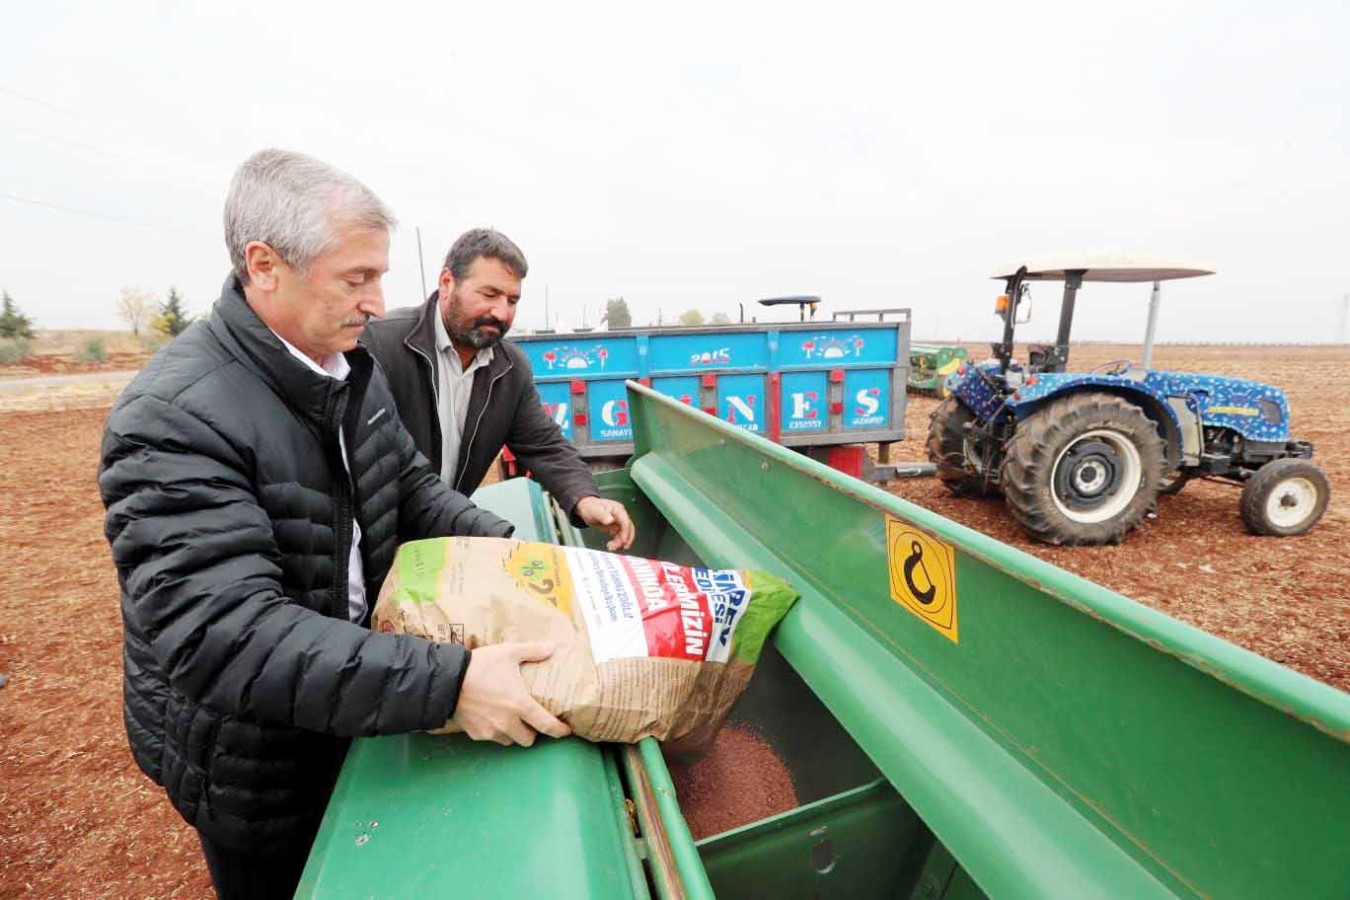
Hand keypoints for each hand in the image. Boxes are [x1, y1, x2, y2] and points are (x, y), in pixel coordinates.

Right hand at [452, 642, 570, 746]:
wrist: (448, 680)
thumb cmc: (481, 666)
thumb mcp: (508, 652)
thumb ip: (532, 651)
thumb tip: (551, 647)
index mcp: (520, 705)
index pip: (547, 725)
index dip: (559, 731)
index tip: (565, 731)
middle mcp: (508, 723)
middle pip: (528, 739)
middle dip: (532, 732)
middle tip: (530, 721)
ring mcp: (490, 731)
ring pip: (509, 741)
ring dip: (513, 733)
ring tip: (510, 719)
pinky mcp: (476, 734)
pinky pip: (491, 738)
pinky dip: (494, 732)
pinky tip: (491, 718)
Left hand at [575, 496, 635, 550]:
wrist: (585, 508)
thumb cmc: (590, 507)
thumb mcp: (595, 511)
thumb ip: (603, 515)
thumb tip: (610, 520)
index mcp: (618, 509)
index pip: (626, 522)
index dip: (626, 532)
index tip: (623, 541)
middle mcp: (620, 515)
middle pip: (628, 528)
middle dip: (626, 539)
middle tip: (622, 547)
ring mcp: (618, 521)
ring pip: (624, 533)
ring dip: (620, 542)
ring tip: (611, 547)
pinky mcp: (615, 526)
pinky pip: (619, 535)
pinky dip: (617, 541)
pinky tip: (611, 544)